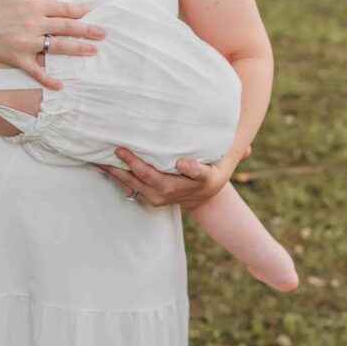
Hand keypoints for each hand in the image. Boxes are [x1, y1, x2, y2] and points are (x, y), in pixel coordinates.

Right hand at [0, 0, 104, 90]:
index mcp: (33, 5)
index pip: (63, 8)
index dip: (79, 10)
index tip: (91, 12)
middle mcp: (34, 24)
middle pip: (67, 26)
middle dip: (87, 30)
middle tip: (103, 34)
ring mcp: (27, 42)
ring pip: (58, 47)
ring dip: (78, 49)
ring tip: (92, 51)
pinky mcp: (19, 58)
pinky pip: (36, 71)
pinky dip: (48, 80)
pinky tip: (60, 86)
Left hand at [94, 146, 249, 207]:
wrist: (199, 196)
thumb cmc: (212, 170)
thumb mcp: (225, 161)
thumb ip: (235, 152)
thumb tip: (247, 148)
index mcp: (204, 180)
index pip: (200, 175)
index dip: (192, 169)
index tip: (182, 162)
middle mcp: (180, 191)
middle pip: (158, 180)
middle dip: (138, 166)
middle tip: (122, 150)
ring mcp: (161, 197)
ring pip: (137, 185)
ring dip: (119, 171)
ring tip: (103, 156)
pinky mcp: (147, 197)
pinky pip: (128, 186)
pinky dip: (114, 175)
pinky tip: (99, 162)